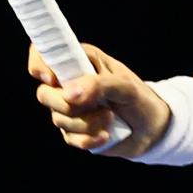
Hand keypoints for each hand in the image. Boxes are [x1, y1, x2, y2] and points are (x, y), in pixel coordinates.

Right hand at [28, 42, 171, 156]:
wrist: (152, 128)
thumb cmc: (139, 98)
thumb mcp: (125, 86)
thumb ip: (98, 85)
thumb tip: (69, 93)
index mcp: (79, 60)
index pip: (42, 53)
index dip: (39, 65)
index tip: (52, 80)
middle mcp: (69, 82)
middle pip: (44, 94)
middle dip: (69, 106)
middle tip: (97, 106)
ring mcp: (69, 108)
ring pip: (58, 119)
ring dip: (87, 124)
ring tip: (110, 119)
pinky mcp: (74, 131)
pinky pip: (69, 138)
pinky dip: (89, 140)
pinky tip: (106, 136)